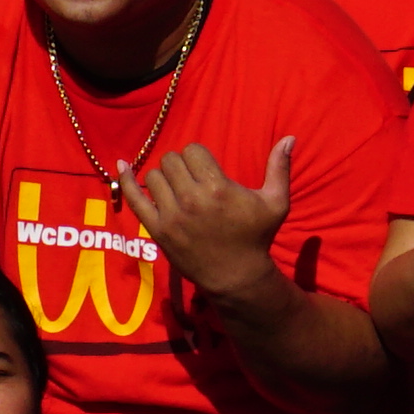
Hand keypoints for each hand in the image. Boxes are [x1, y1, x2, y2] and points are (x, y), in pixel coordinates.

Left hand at [122, 135, 296, 304]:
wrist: (236, 276)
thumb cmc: (256, 237)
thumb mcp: (276, 202)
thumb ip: (280, 168)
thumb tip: (290, 137)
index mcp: (218, 188)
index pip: (193, 151)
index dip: (200, 157)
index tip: (207, 170)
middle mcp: (191, 199)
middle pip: (171, 161)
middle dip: (182, 166)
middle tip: (193, 181)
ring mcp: (171, 216)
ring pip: (154, 175)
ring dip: (164, 177)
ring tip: (177, 190)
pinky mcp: (157, 229)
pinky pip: (135, 198)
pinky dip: (127, 180)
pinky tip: (123, 165)